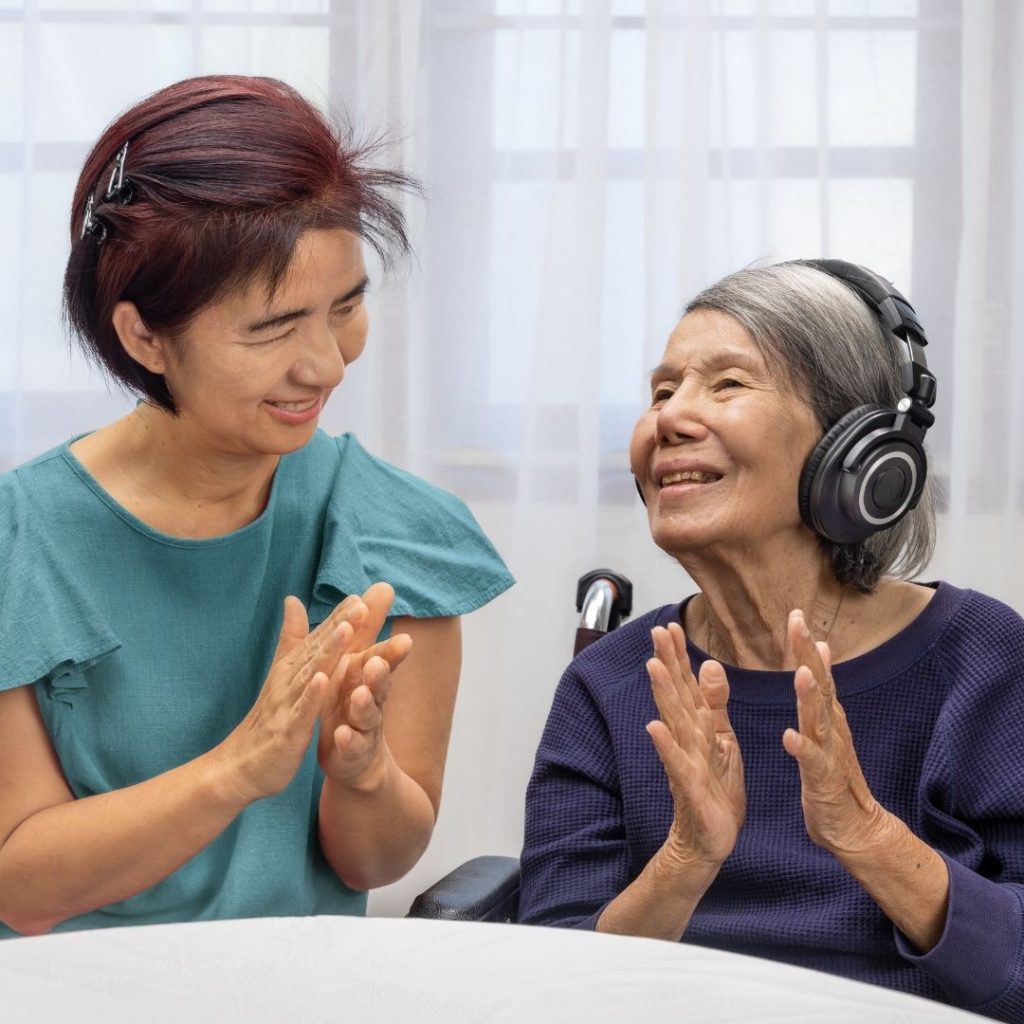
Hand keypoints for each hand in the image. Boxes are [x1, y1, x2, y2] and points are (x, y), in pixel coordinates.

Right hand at [216, 594, 367, 803]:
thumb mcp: (282, 674)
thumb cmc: (268, 718)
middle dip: (339, 626)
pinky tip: (324, 680)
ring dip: (328, 651)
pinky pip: (301, 711)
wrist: (240, 766)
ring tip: (346, 629)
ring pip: (311, 674)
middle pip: (317, 649)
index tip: (360, 595)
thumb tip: (293, 599)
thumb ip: (292, 638)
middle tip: (360, 604)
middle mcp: (289, 680)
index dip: (338, 616)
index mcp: (293, 668)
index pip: (318, 638)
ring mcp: (287, 704)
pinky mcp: (287, 730)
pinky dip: (311, 695)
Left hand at [317, 583, 412, 787]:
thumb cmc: (352, 702)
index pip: (382, 658)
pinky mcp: (351, 752)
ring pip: (367, 715)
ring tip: (359, 694)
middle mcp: (371, 699)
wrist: (355, 758)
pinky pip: (350, 746)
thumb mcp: (356, 662)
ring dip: (364, 704)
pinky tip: (342, 735)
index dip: (390, 648)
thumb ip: (365, 628)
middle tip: (379, 661)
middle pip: (380, 684)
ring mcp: (363, 727)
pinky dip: (347, 740)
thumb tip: (382, 586)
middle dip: (382, 672)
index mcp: (366, 677)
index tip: (402, 635)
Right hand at [646, 622, 745, 871]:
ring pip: (674, 722)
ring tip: (653, 666)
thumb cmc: (714, 790)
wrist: (709, 840)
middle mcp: (686, 739)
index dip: (678, 656)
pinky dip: (666, 745)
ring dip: (663, 694)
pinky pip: (677, 763)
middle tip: (657, 632)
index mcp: (697, 727)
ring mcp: (685, 762)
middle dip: (667, 663)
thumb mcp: (722, 740)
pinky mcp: (690, 787)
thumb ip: (714, 703)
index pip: (686, 684)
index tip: (669, 625)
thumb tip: (710, 664)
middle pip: (675, 695)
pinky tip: (653, 727)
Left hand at [783, 610, 884, 853]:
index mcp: (827, 716)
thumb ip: (822, 690)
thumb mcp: (827, 727)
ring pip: (819, 720)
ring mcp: (830, 753)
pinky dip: (802, 748)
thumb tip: (822, 649)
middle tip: (797, 624)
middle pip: (820, 685)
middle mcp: (832, 729)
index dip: (806, 644)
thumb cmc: (834, 776)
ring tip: (801, 674)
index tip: (795, 614)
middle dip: (807, 654)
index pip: (816, 672)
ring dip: (810, 697)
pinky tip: (789, 736)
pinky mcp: (823, 781)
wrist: (855, 828)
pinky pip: (812, 763)